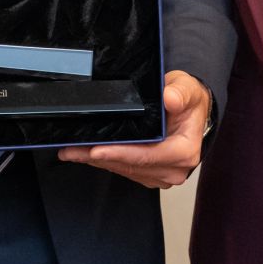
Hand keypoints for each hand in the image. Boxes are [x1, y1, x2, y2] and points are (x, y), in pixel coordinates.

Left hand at [55, 71, 209, 187]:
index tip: (96, 150)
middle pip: (130, 165)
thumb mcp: (187, 89)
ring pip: (123, 169)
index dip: (119, 153)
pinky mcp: (150, 174)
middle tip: (70, 150)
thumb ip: (179, 93)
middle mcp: (174, 169)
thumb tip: (169, 99)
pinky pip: (124, 169)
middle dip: (99, 157)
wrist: (191, 111)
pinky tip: (86, 154)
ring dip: (96, 161)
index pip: (147, 155)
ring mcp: (161, 174)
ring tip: (71, 151)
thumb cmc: (189, 101)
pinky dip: (105, 161)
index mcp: (184, 152)